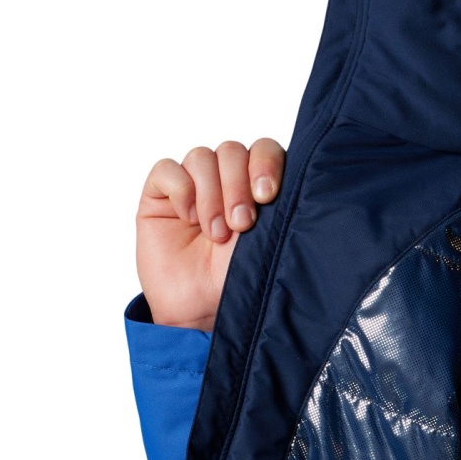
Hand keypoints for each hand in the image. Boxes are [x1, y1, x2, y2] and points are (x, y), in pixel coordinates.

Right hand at [136, 138, 285, 330]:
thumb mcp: (268, 241)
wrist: (202, 309)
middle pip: (232, 151)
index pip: (264, 150)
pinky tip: (188, 217)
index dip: (265, 164)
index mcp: (257, 184)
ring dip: (211, 194)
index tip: (267, 195)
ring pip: (202, 157)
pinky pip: (167, 170)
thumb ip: (280, 206)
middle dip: (237, 185)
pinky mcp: (161, 195)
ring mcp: (193, 184)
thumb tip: (299, 178)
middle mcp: (226, 179)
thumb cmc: (238, 278)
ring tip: (216, 233)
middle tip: (242, 225)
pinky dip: (181, 189)